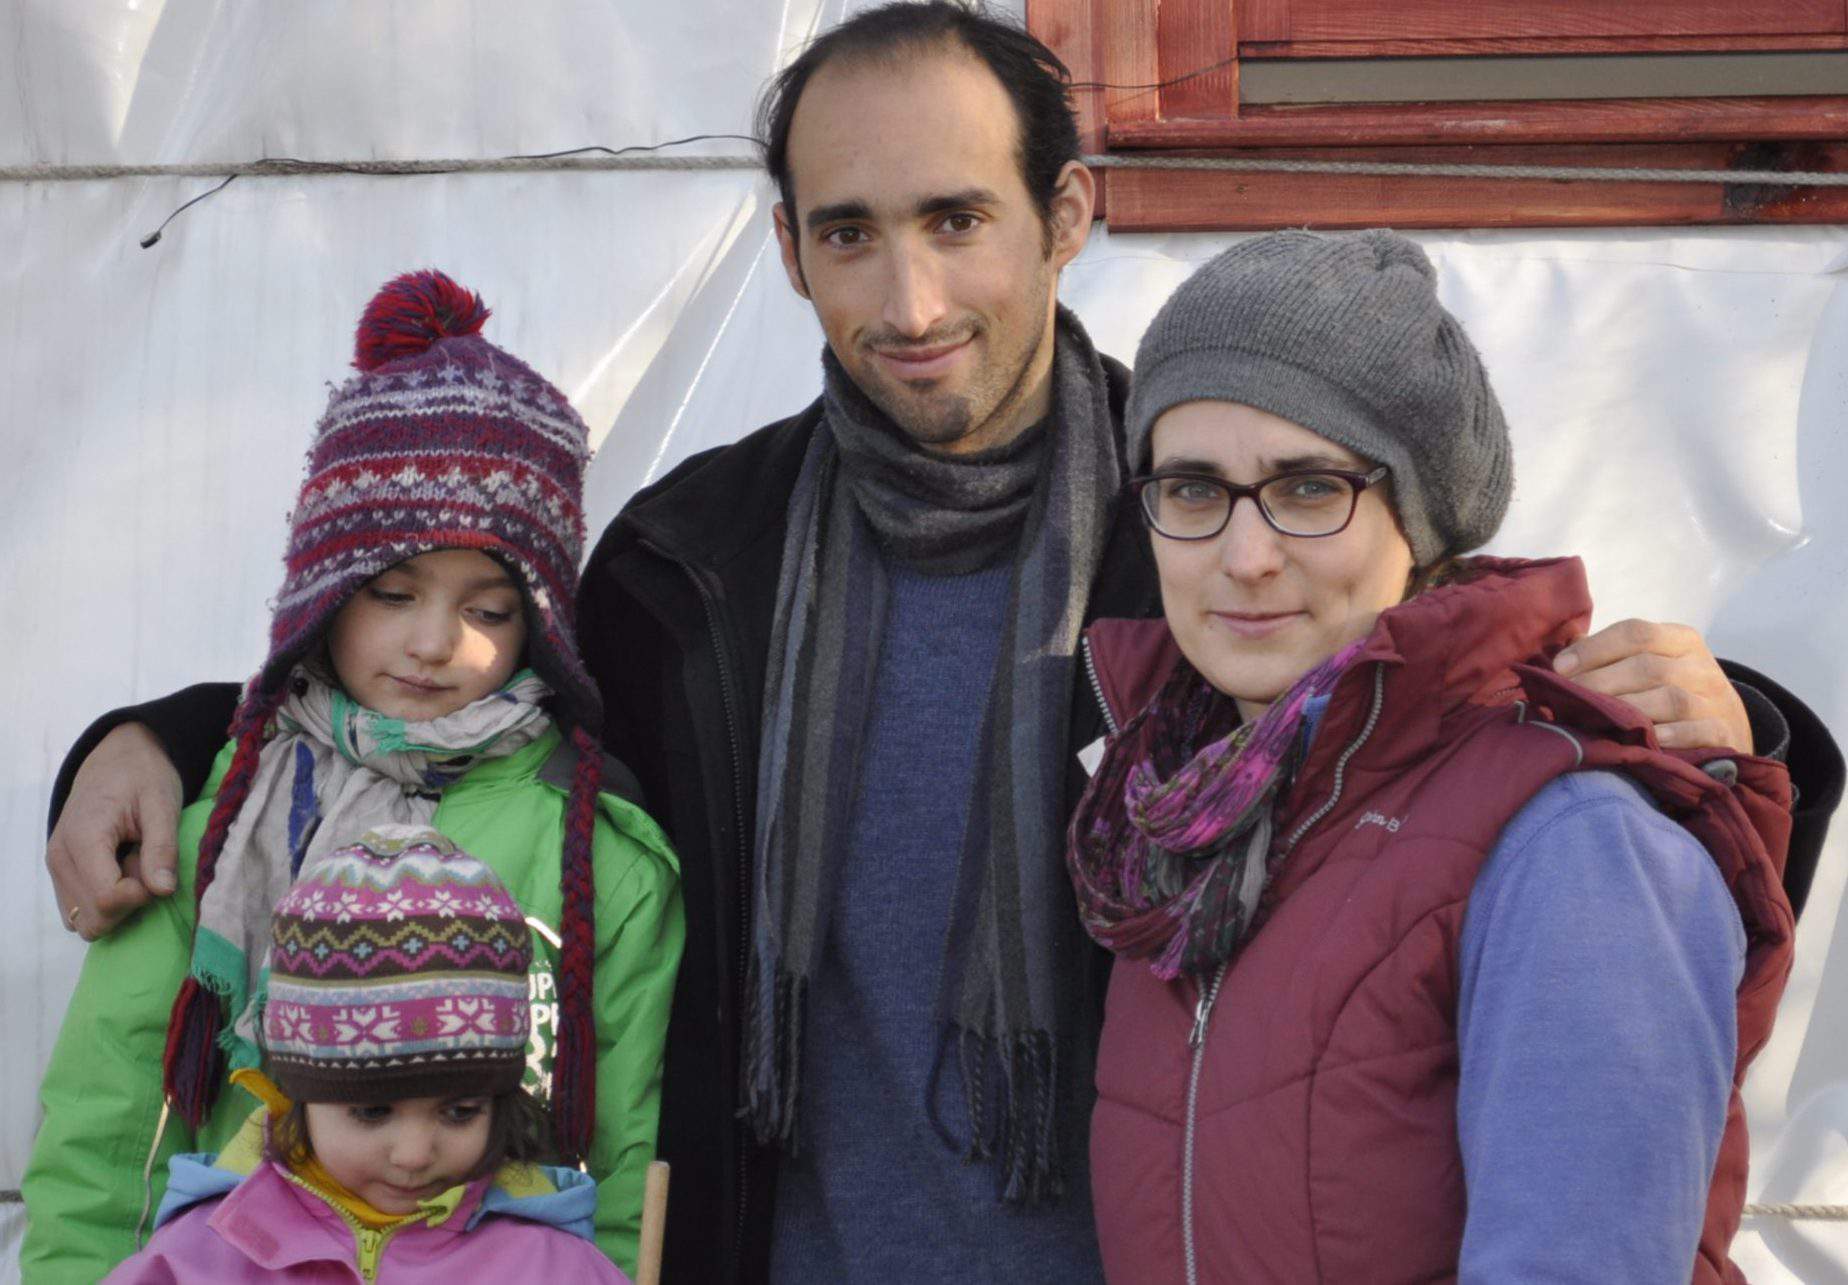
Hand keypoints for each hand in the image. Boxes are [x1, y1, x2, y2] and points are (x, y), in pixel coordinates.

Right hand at [46, 722, 182, 940]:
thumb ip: (162, 847)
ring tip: (133, 865)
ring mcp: (56, 870)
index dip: (140, 895)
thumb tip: (163, 890)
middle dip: (129, 903)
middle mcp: (59, 859)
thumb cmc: (142, 776)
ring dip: (118, 906)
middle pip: (94, 919)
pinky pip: (82, 911)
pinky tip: (122, 872)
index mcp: (83, 839)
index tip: (155, 868)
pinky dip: (106, 904)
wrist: (115, 759)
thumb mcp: (162, 803)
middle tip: (144, 864)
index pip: (107, 899)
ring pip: (86, 922)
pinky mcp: (62, 875)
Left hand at [1553, 619, 1751, 754]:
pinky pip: (1699, 731)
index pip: (1636, 633)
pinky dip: (1673, 735)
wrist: (1730, 725)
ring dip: (1629, 709)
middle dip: (1601, 682)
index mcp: (1680, 640)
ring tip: (1597, 720)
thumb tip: (1560, 660)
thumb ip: (1611, 656)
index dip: (1594, 649)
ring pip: (1671, 699)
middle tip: (1568, 697)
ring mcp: (1716, 700)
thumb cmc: (1672, 690)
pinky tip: (1648, 739)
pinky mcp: (1726, 733)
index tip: (1559, 667)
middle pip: (1648, 667)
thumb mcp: (1652, 663)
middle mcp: (1701, 666)